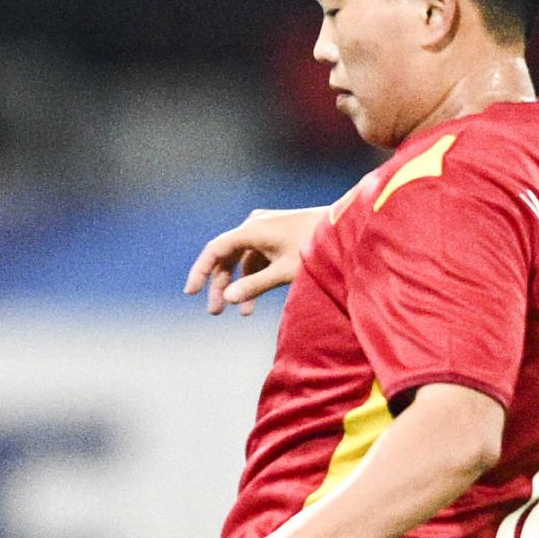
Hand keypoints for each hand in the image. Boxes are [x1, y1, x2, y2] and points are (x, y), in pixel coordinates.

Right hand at [183, 206, 326, 315]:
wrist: (347, 229)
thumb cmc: (317, 248)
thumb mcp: (284, 272)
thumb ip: (254, 286)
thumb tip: (227, 299)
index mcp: (252, 229)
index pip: (215, 250)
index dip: (200, 271)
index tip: (191, 293)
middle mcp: (255, 225)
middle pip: (227, 257)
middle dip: (221, 285)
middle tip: (215, 312)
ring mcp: (266, 229)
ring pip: (242, 259)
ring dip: (240, 285)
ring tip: (242, 313)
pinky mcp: (277, 235)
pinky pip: (257, 258)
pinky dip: (254, 278)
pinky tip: (256, 301)